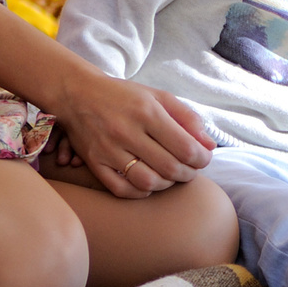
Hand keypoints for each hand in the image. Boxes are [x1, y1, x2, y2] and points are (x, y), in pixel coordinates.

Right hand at [49, 73, 213, 197]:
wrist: (78, 94)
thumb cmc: (124, 96)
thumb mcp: (158, 97)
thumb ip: (187, 118)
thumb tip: (209, 145)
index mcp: (147, 111)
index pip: (185, 148)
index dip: (201, 159)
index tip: (203, 159)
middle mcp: (127, 131)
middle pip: (170, 167)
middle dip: (188, 173)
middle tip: (190, 170)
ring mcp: (109, 149)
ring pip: (148, 182)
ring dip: (166, 184)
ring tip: (170, 176)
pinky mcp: (95, 163)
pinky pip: (123, 189)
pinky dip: (141, 192)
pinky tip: (148, 183)